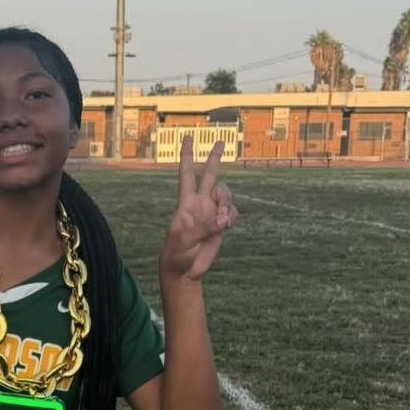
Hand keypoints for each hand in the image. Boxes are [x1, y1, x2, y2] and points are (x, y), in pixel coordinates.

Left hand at [159, 135, 237, 281]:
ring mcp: (212, 212)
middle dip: (214, 158)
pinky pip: (232, 212)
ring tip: (221, 221)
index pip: (186, 174)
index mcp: (185, 203)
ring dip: (226, 203)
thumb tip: (222, 219)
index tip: (188, 139)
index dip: (187, 156)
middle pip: (209, 175)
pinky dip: (231, 216)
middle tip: (220, 141)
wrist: (185, 271)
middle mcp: (200, 203)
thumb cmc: (176, 254)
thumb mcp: (183, 240)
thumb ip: (203, 227)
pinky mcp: (222, 224)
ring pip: (226, 194)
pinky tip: (225, 226)